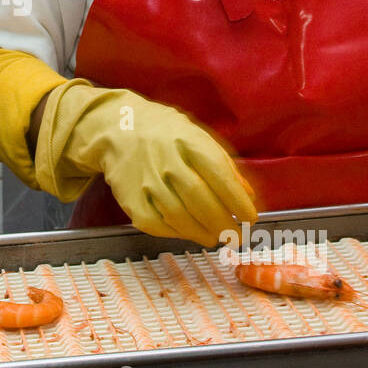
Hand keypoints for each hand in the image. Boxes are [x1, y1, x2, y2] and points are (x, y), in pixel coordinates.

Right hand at [34, 81, 257, 244]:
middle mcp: (165, 160)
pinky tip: (189, 233)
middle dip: (222, 223)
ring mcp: (145, 181)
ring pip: (177, 216)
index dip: (236, 200)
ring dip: (202, 233)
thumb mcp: (198, 137)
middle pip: (198, 198)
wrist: (117, 129)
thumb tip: (248, 196)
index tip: (250, 218)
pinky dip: (176, 234)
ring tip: (216, 238)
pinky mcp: (129, 199)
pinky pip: (155, 224)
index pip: (217, 174)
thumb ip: (224, 165)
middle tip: (236, 236)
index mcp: (187, 141)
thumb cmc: (166, 135)